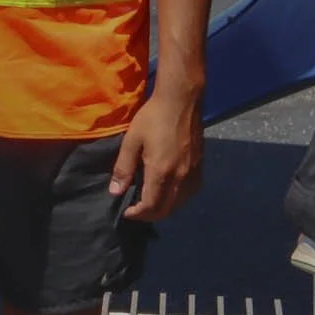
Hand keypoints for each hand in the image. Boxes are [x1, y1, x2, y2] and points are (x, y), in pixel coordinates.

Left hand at [111, 88, 202, 221]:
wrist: (182, 100)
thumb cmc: (153, 117)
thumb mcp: (132, 140)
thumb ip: (124, 168)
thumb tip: (115, 191)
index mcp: (161, 172)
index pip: (150, 206)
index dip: (137, 214)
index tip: (126, 212)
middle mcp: (180, 178)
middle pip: (166, 209)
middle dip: (149, 215)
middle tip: (136, 210)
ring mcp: (192, 173)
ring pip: (180, 203)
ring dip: (164, 208)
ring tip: (150, 202)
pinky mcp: (199, 166)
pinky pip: (190, 192)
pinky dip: (178, 199)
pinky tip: (169, 191)